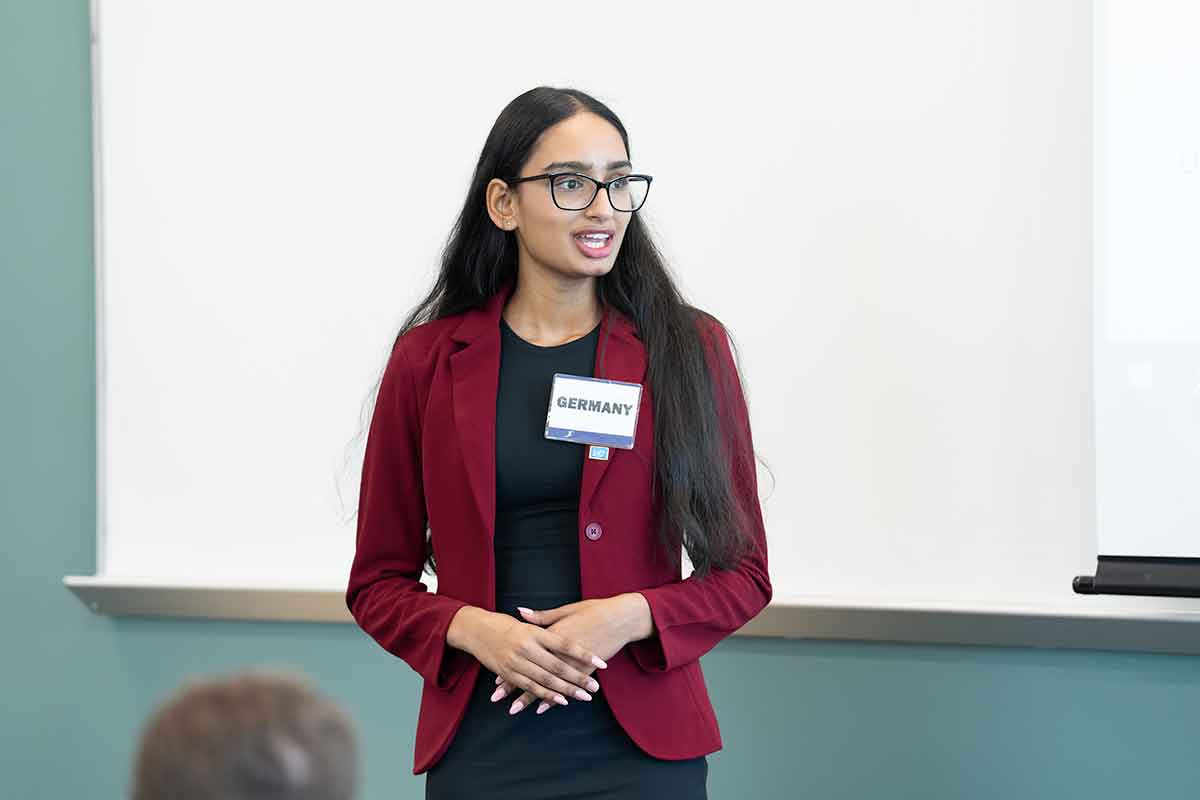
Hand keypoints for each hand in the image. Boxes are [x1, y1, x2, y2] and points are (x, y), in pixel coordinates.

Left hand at [492, 597, 631, 714]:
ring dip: (528, 697)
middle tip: (496, 697)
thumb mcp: (566, 611)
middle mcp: (557, 650)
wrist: (619, 617)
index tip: (495, 678)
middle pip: (531, 670)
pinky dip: (553, 699)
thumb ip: (542, 617)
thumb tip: (521, 612)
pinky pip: (565, 687)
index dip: (510, 665)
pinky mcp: (584, 669)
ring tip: (513, 709)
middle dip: (513, 685)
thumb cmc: (593, 611)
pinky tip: (541, 709)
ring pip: (546, 683)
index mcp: (550, 634)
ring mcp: (571, 661)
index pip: (525, 653)